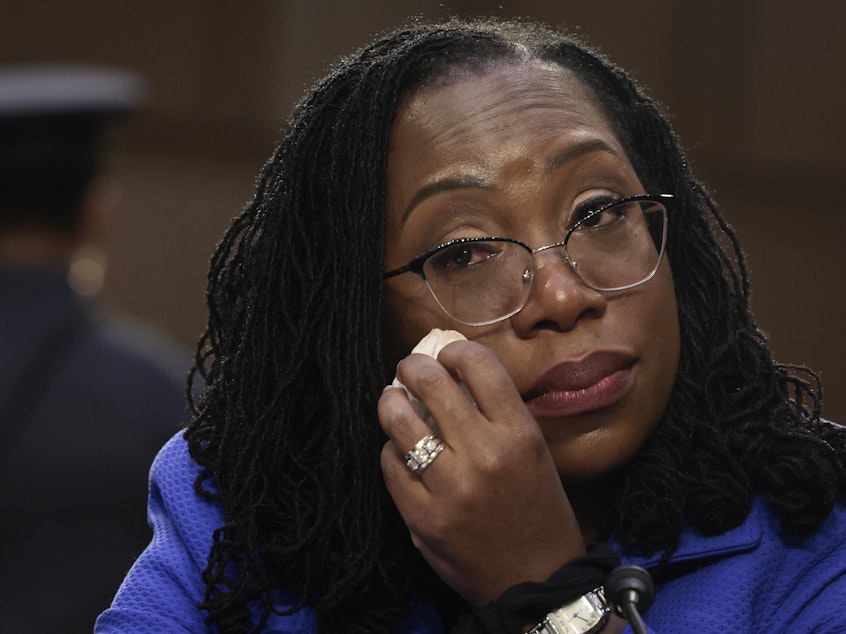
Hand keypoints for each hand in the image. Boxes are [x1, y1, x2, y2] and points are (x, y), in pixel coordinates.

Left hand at [379, 339, 585, 604]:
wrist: (535, 580)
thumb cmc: (538, 509)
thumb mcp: (533, 452)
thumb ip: (496, 413)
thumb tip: (450, 372)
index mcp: (519, 434)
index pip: (477, 363)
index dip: (454, 351)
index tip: (447, 357)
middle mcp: (485, 454)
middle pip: (430, 382)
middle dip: (412, 366)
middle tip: (409, 369)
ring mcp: (450, 487)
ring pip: (399, 419)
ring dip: (390, 401)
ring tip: (392, 401)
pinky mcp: (422, 517)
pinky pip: (390, 464)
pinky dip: (391, 450)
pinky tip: (400, 450)